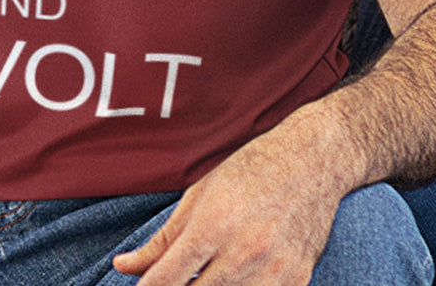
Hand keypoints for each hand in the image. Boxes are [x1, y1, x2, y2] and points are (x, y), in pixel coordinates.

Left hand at [113, 116, 348, 284]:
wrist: (312, 162)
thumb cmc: (250, 171)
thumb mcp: (200, 195)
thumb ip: (162, 239)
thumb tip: (123, 267)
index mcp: (213, 224)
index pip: (169, 277)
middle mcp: (244, 251)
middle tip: (172, 282)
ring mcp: (275, 271)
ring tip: (201, 277)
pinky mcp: (298, 282)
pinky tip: (231, 281)